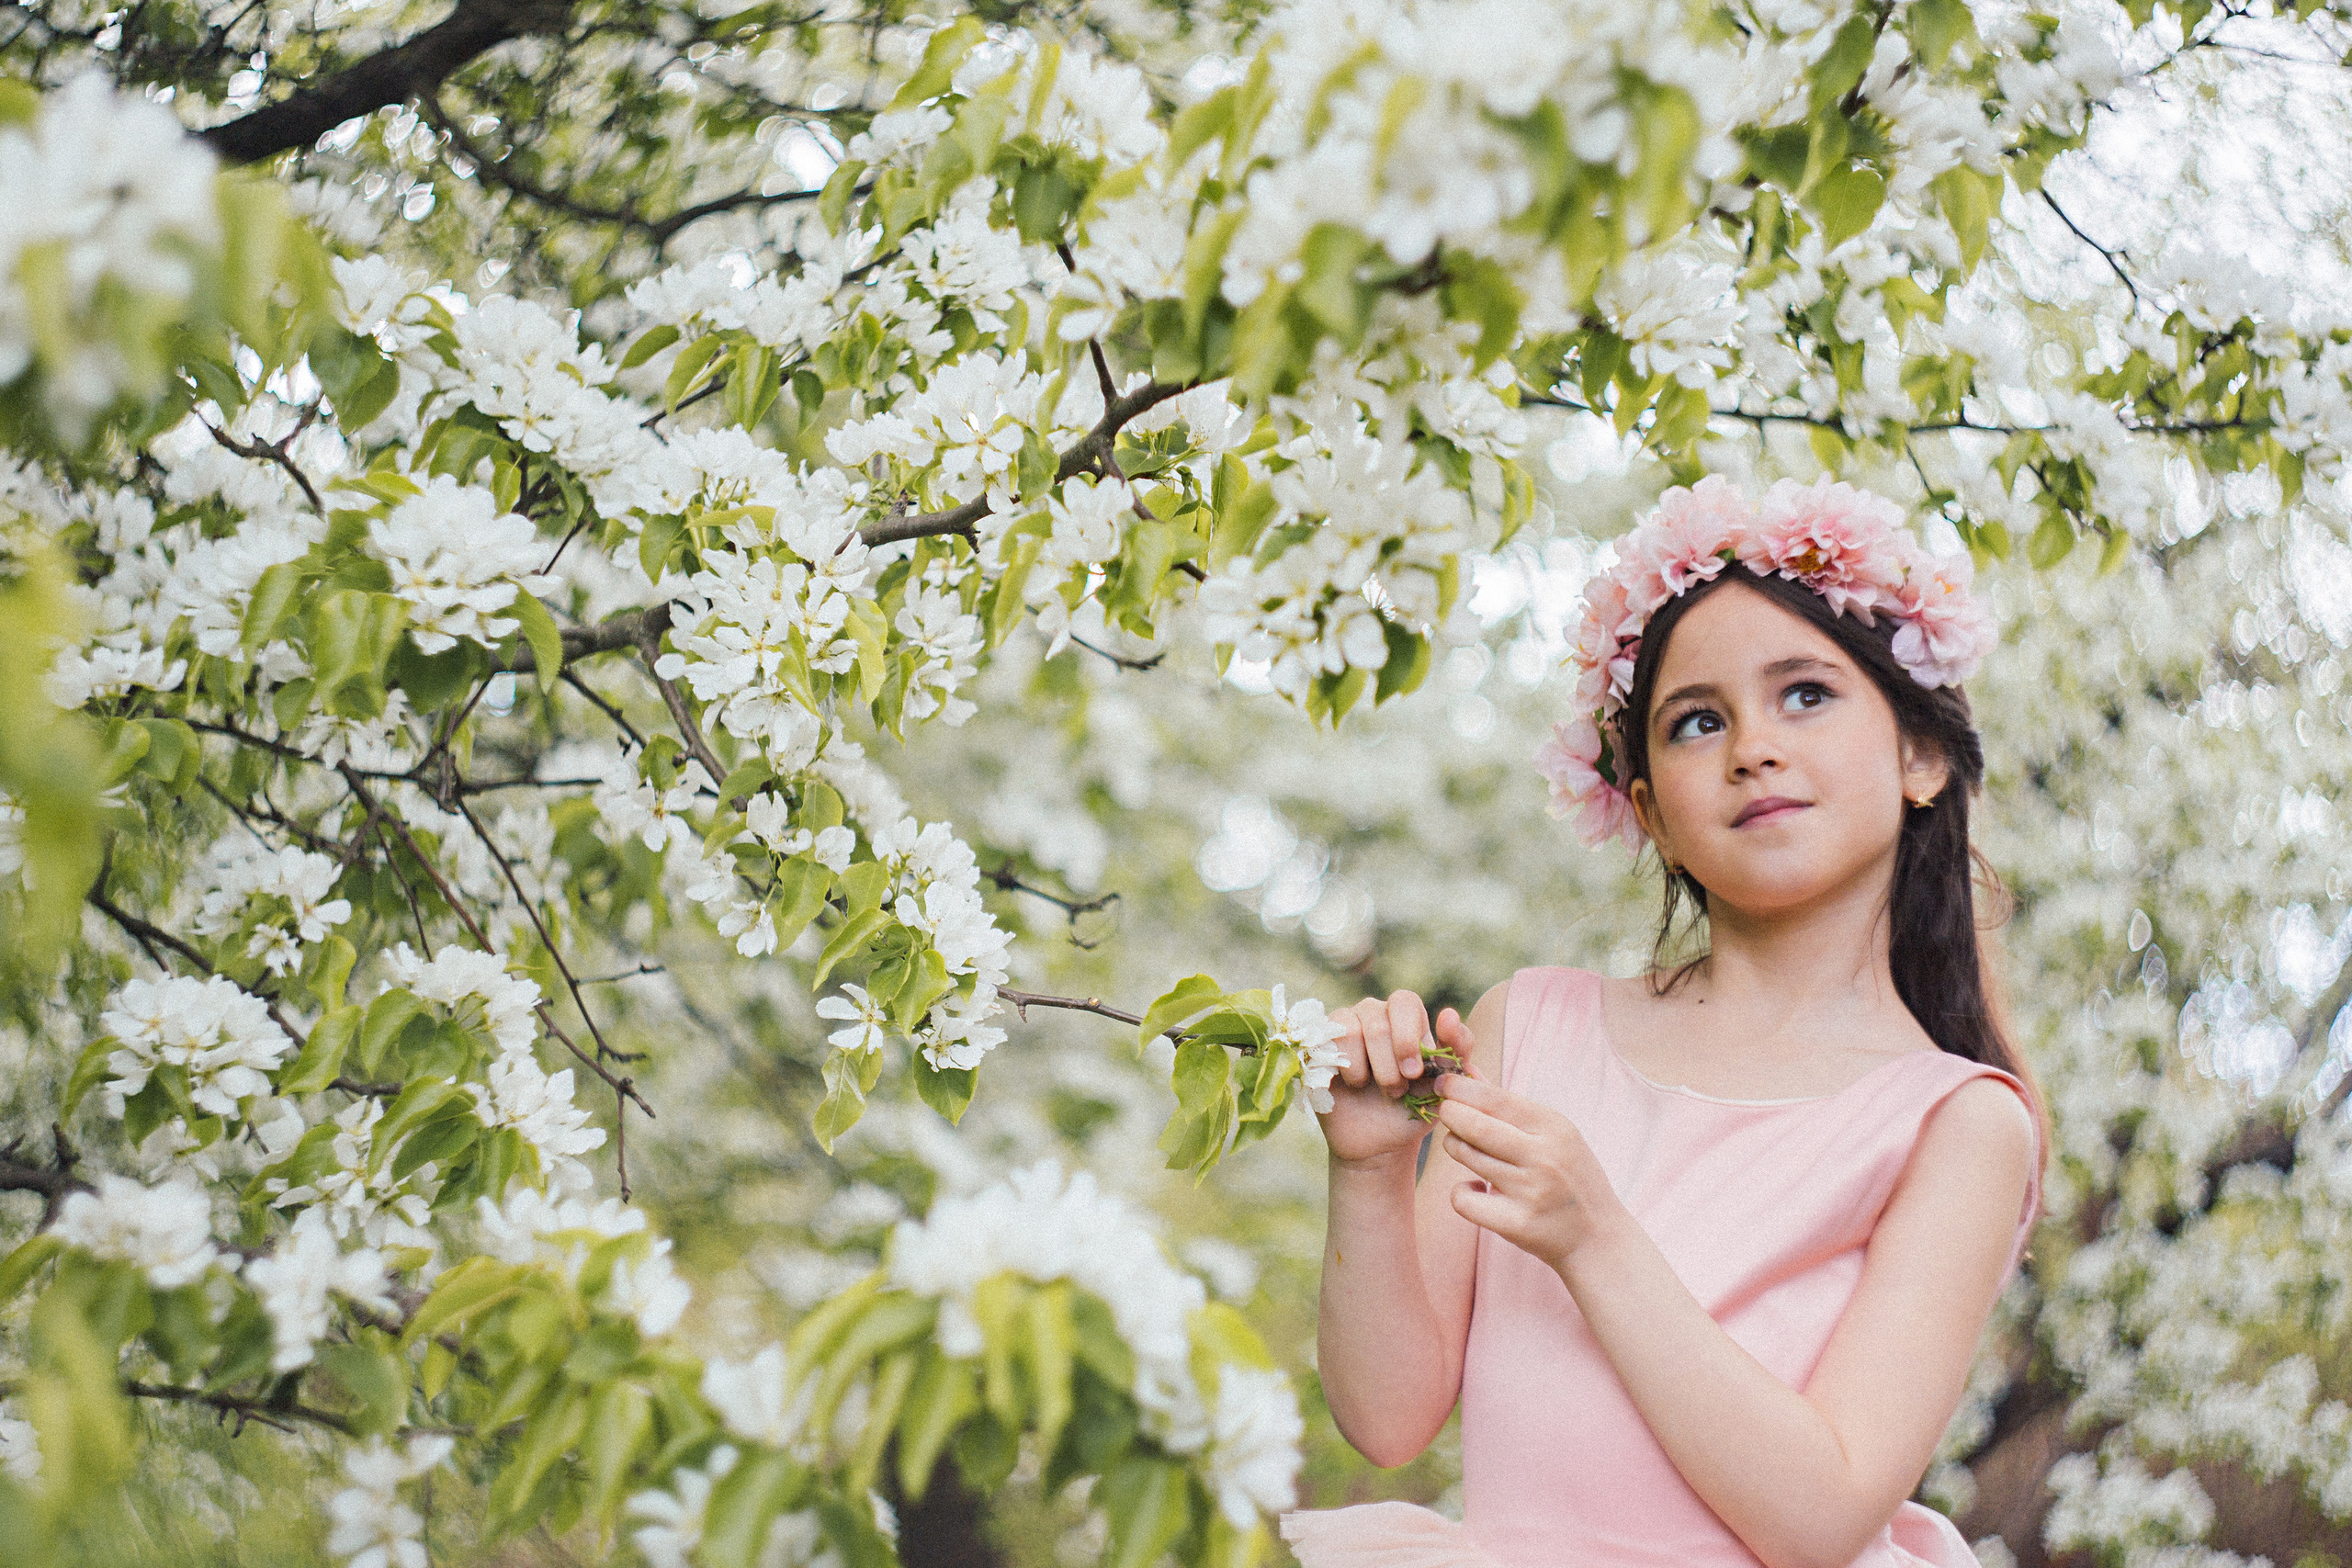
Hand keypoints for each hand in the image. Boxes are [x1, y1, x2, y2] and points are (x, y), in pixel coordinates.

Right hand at [1315, 991, 1474, 1169]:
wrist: (1381, 1142)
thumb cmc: (1416, 1108)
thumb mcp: (1445, 1083)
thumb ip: (1457, 1050)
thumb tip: (1449, 1014)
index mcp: (1407, 1017)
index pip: (1405, 1001)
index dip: (1408, 1036)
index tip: (1415, 1073)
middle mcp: (1375, 1014)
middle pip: (1378, 1018)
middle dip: (1389, 1061)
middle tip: (1398, 1090)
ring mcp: (1346, 1026)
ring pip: (1352, 1030)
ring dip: (1368, 1070)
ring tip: (1378, 1091)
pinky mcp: (1322, 1044)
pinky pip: (1330, 1041)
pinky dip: (1347, 1069)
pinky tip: (1355, 1086)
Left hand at [1434, 1072, 1626, 1270]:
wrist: (1598, 1237)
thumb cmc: (1571, 1177)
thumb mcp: (1555, 1135)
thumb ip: (1511, 1107)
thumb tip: (1468, 1073)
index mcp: (1555, 1128)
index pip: (1497, 1099)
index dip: (1462, 1088)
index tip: (1443, 1084)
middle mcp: (1544, 1157)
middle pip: (1476, 1126)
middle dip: (1449, 1113)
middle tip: (1444, 1111)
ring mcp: (1531, 1192)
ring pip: (1468, 1157)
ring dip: (1455, 1147)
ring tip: (1463, 1148)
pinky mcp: (1517, 1224)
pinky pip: (1464, 1200)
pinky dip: (1461, 1191)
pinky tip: (1475, 1190)